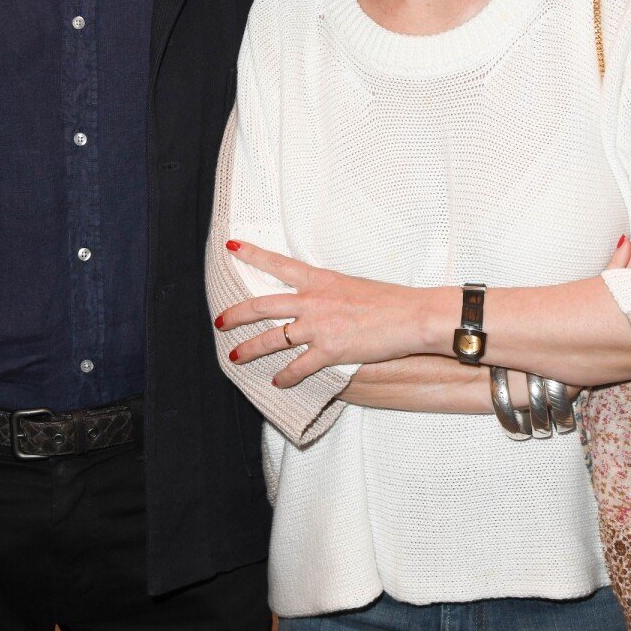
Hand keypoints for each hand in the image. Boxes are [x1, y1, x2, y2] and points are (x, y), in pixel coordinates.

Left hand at [215, 239, 425, 384]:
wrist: (411, 315)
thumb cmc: (388, 300)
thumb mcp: (351, 284)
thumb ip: (328, 292)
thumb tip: (318, 299)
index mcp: (319, 279)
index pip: (277, 263)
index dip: (252, 254)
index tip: (231, 248)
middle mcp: (312, 301)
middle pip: (262, 306)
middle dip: (236, 315)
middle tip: (219, 321)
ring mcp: (319, 327)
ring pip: (272, 339)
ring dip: (249, 350)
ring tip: (234, 357)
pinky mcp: (330, 351)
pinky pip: (298, 367)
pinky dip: (285, 376)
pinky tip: (277, 382)